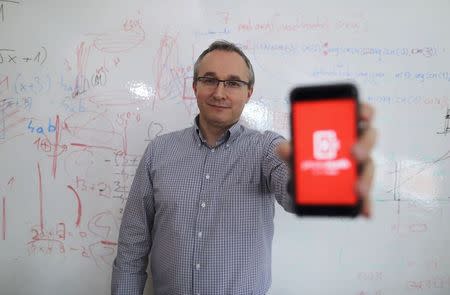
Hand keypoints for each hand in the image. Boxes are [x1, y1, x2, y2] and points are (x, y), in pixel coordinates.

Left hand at [276, 102, 376, 217]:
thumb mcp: (294, 150)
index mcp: (344, 127)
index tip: (363, 116)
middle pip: (368, 139)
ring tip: (358, 189)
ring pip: (368, 167)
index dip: (365, 112)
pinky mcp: (357, 184)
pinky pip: (365, 194)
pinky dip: (365, 203)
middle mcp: (356, 143)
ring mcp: (358, 164)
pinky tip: (364, 212)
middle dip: (364, 145)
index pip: (360, 113)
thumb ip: (288, 149)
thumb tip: (283, 149)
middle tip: (354, 153)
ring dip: (366, 178)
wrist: (300, 175)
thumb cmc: (305, 153)